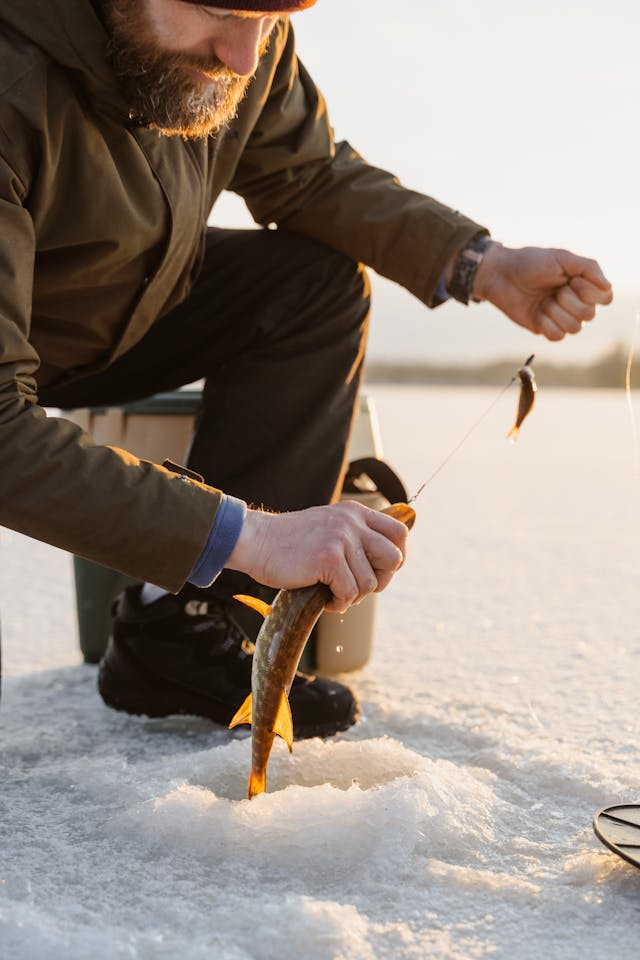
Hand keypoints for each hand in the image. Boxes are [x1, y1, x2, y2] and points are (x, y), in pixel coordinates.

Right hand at [226, 500, 408, 612]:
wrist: (256, 542)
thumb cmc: (289, 543)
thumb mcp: (328, 526)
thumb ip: (354, 537)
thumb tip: (386, 563)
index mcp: (355, 513)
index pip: (399, 532)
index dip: (396, 557)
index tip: (379, 571)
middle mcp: (352, 522)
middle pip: (394, 558)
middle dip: (381, 580)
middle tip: (357, 587)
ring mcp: (341, 538)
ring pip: (370, 583)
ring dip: (353, 596)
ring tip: (332, 592)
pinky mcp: (329, 557)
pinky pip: (349, 593)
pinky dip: (338, 603)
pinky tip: (324, 598)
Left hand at [473, 242, 612, 340]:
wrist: (501, 275)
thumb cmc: (531, 262)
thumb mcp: (561, 258)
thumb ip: (588, 267)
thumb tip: (608, 287)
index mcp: (583, 284)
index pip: (605, 298)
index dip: (591, 293)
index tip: (573, 280)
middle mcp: (575, 302)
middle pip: (589, 315)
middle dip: (569, 301)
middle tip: (554, 289)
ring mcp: (560, 317)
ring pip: (575, 328)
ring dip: (556, 312)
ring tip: (543, 301)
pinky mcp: (544, 328)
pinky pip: (557, 336)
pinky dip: (547, 324)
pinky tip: (537, 313)